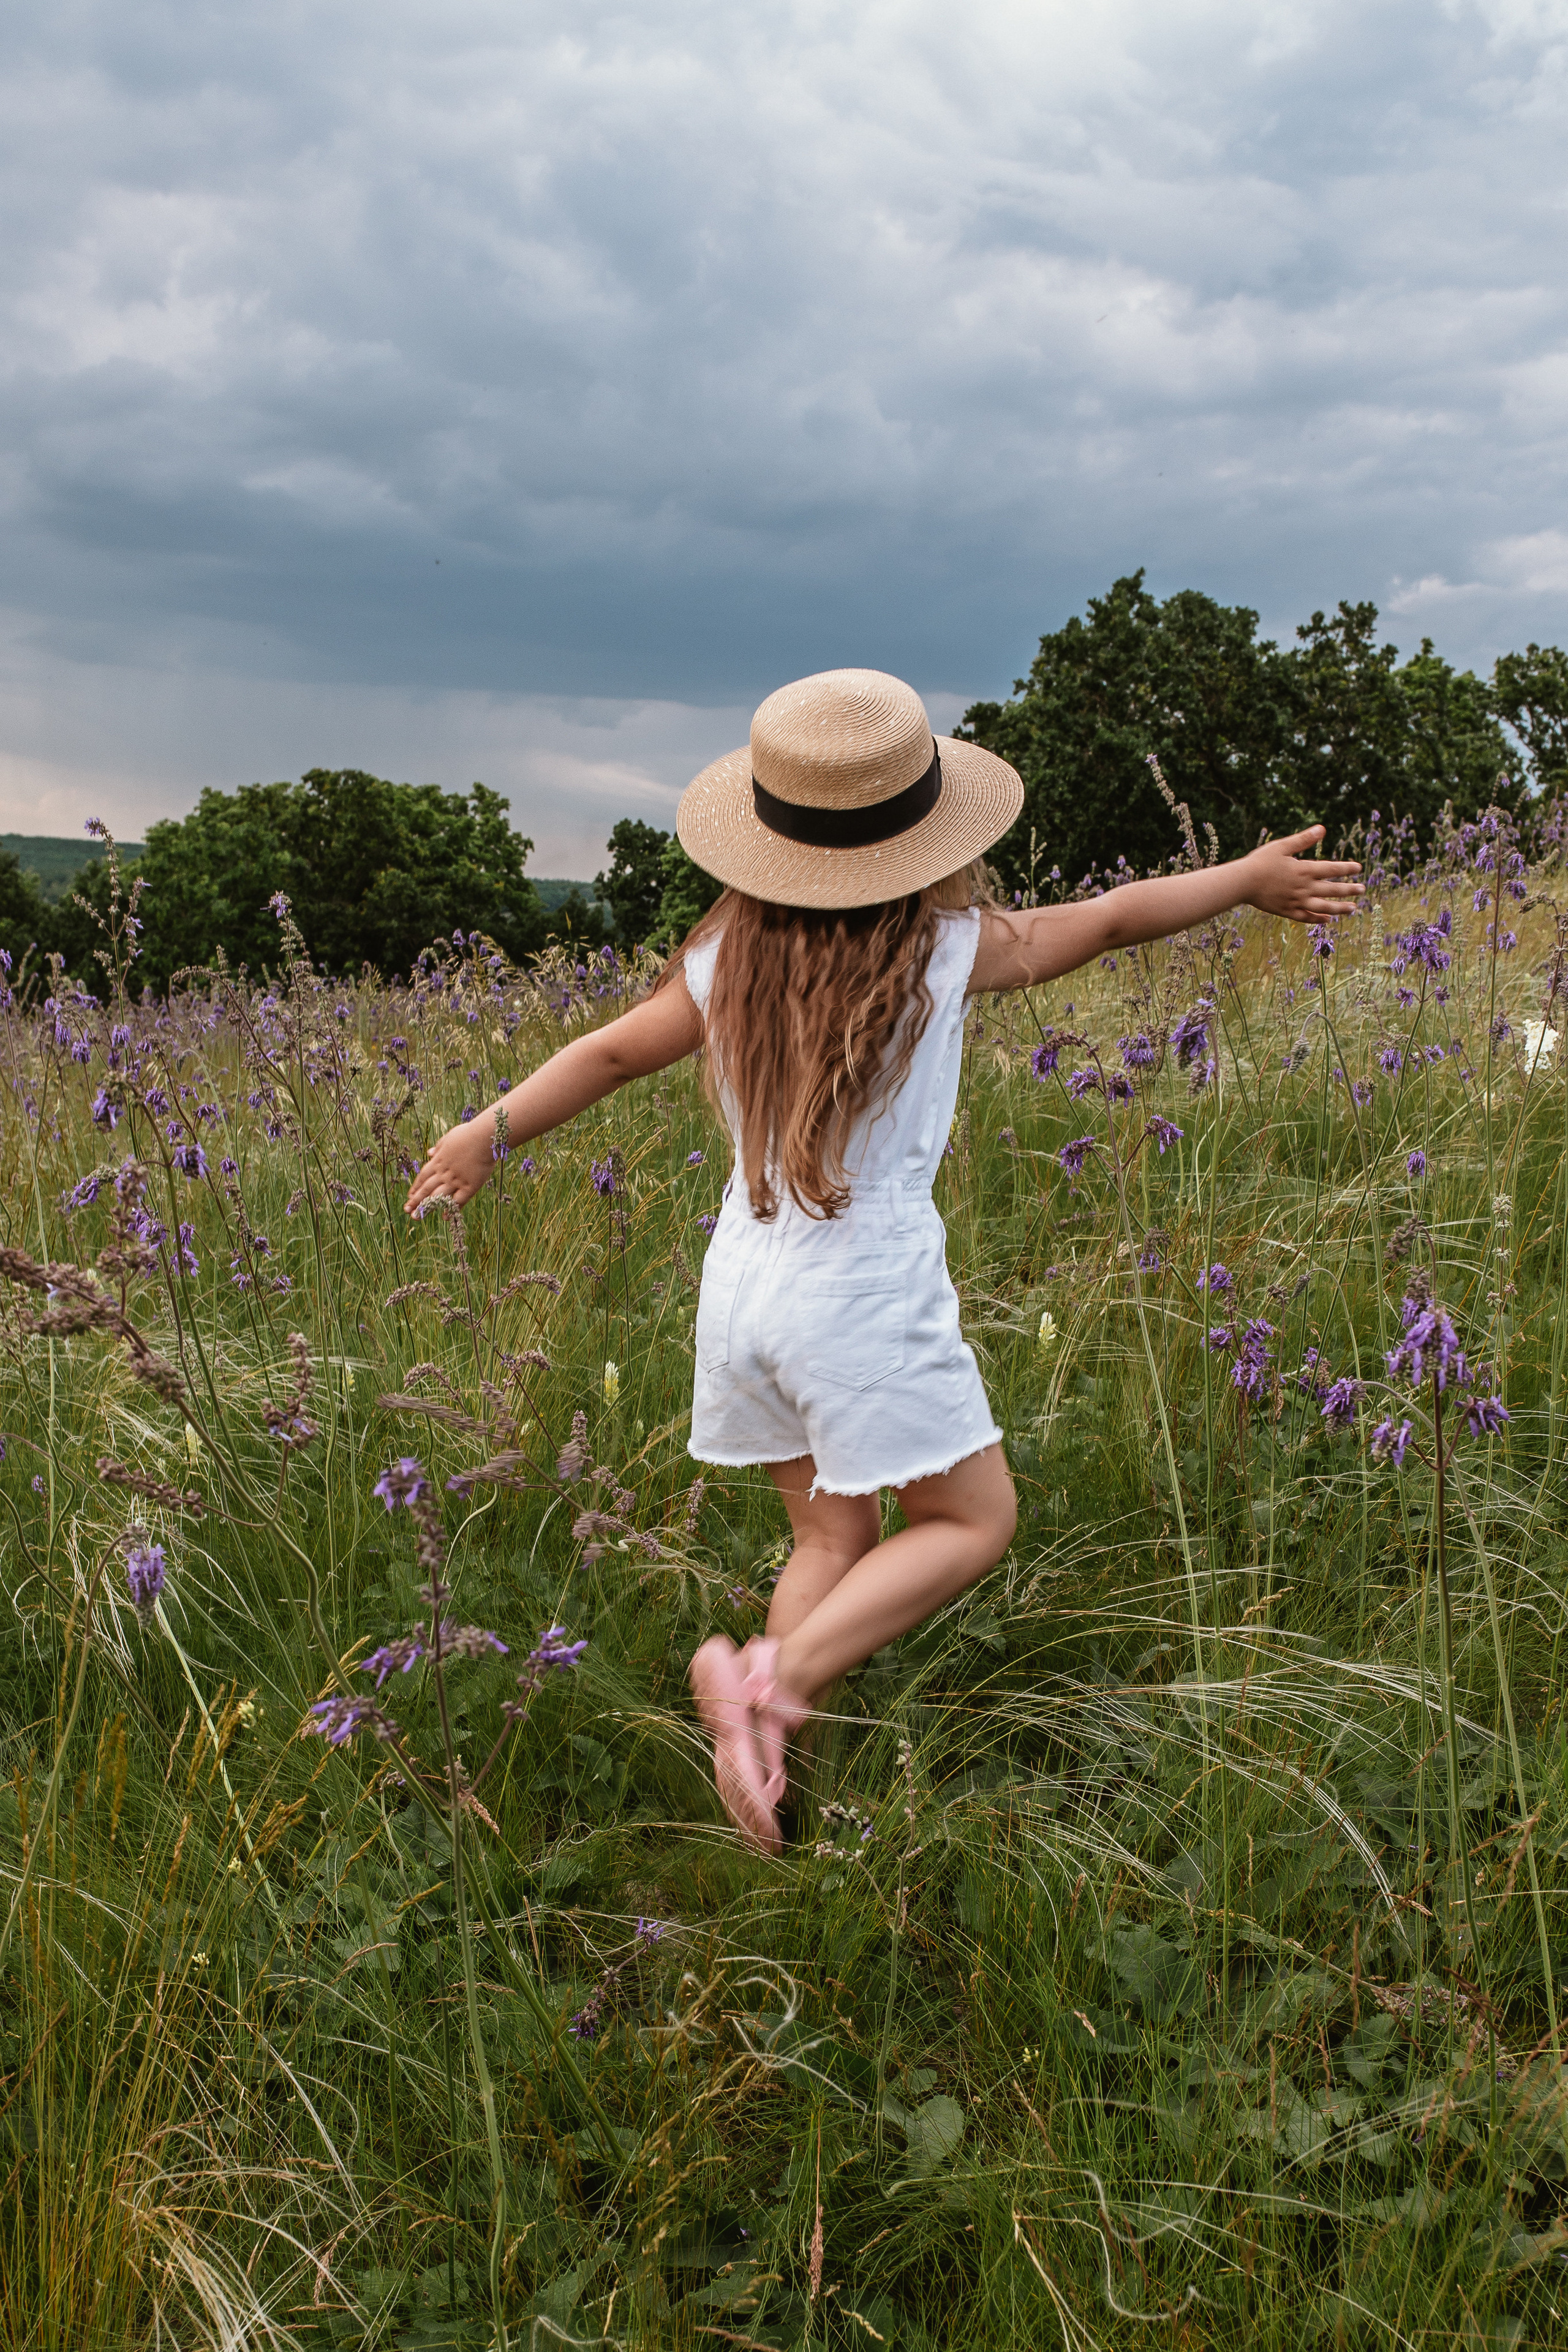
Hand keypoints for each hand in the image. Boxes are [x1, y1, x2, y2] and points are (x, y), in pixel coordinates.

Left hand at [404, 1113, 502, 1215]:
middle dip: (415, 1200)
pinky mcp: (470, 1186)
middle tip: (407, 1210)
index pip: (423, 1176)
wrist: (484, 1136)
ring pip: (438, 1196)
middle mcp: (445, 1172)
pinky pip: (459, 1200)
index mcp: (439, 1160)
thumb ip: (439, 1147)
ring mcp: (456, 1180)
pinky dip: (451, 1208)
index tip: (409, 1195)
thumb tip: (429, 1152)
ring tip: (417, 1216)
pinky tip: (445, 1217)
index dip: (416, 1187)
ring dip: (427, 1207)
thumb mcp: (449, 1137)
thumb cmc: (469, 1134)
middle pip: (426, 1188)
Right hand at [1244, 826, 1363, 924]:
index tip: (1359, 868)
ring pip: (1324, 907)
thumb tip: (1322, 828)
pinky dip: (1318, 919)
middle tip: (1363, 889)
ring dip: (1340, 908)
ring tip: (1353, 908)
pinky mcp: (1287, 911)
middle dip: (1350, 889)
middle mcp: (1304, 888)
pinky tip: (1327, 920)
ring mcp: (1296, 902)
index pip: (1332, 869)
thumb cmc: (1260, 861)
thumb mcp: (1282, 846)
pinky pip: (1307, 917)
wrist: (1242, 882)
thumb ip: (1303, 839)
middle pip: (1332, 890)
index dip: (1347, 868)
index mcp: (1304, 870)